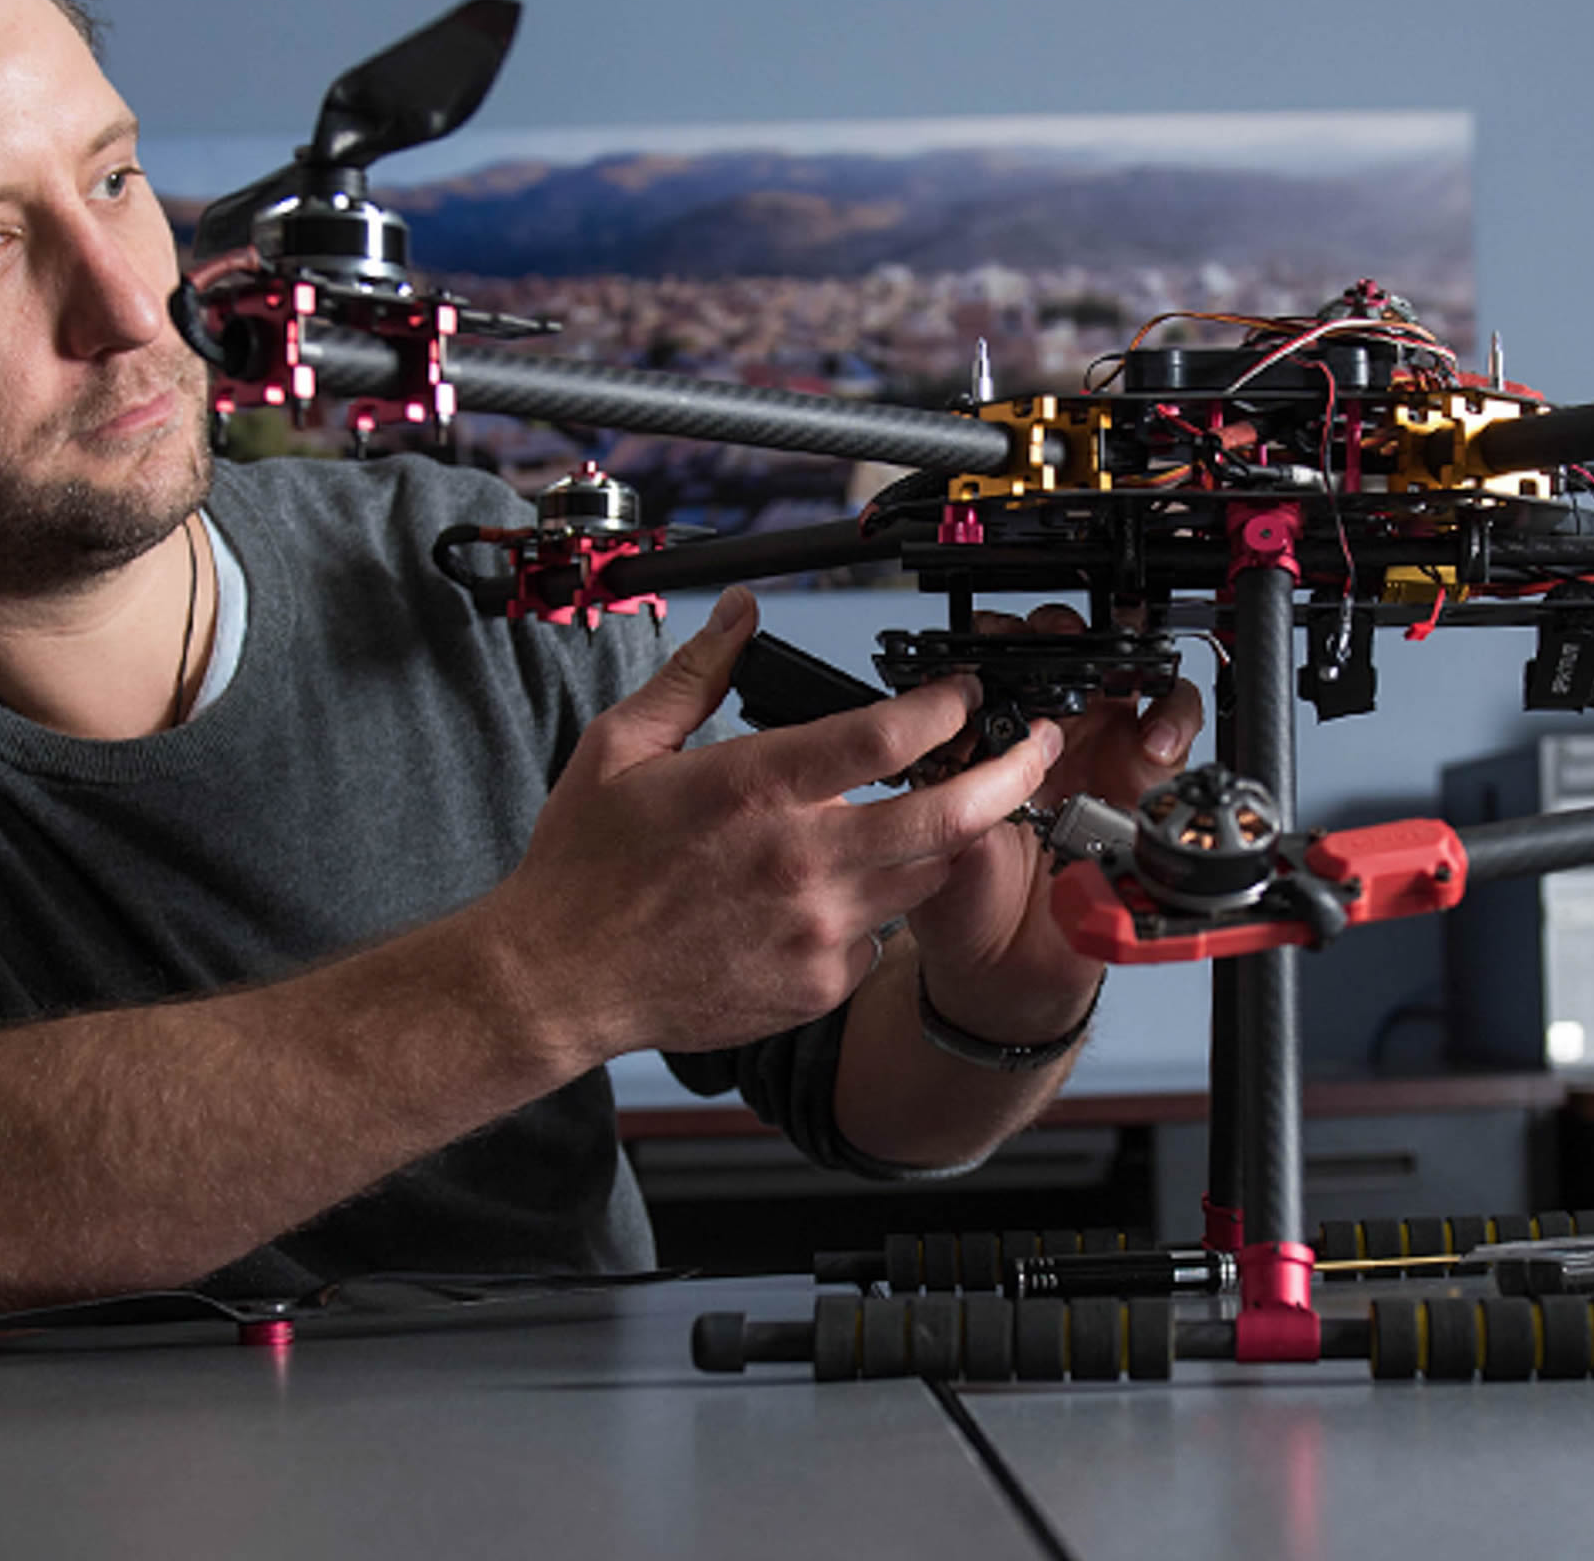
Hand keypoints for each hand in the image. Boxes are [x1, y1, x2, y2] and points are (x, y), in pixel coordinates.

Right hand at [478, 586, 1063, 1059]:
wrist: (558, 981)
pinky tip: (836, 889)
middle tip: (1036, 749)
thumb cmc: (585, 865)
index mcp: (755, 788)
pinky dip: (876, 906)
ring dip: (943, 840)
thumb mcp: (623, 745)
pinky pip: (881, 936)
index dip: (945, 706)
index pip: (887, 736)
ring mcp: (817, 928)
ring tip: (938, 810)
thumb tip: (741, 612)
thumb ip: (697, 673)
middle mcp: (802, 859)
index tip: (962, 692)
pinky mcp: (817, 982)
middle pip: (949, 815)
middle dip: (1012, 774)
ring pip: (926, 877)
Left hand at [900, 606, 1204, 1043]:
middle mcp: (1044, 735)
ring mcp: (1097, 753)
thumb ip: (957, 801)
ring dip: (1127, 663)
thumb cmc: (965, 905)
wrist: (1008, 972)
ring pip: (1129, 674)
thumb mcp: (940, 848)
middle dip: (1068, 633)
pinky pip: (1172, 731)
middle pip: (1069, 650)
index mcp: (987, 737)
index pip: (999, 662)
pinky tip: (1153, 743)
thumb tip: (967, 756)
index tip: (994, 643)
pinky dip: (1172, 721)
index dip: (1000, 641)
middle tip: (1065, 642)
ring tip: (1116, 678)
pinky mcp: (1143, 783)